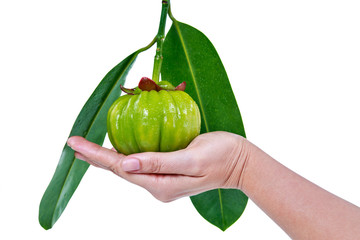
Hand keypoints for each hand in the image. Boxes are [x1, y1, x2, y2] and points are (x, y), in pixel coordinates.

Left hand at [67, 131, 249, 201]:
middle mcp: (158, 186)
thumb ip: (160, 162)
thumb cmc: (221, 155)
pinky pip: (140, 164)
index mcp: (161, 184)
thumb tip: (126, 164)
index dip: (96, 156)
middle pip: (120, 170)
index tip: (74, 143)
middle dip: (95, 158)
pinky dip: (124, 155)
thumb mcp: (192, 158)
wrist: (240, 162)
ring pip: (128, 168)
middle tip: (73, 144)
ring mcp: (162, 181)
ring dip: (107, 157)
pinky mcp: (168, 172)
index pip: (121, 168)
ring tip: (87, 148)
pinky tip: (117, 150)